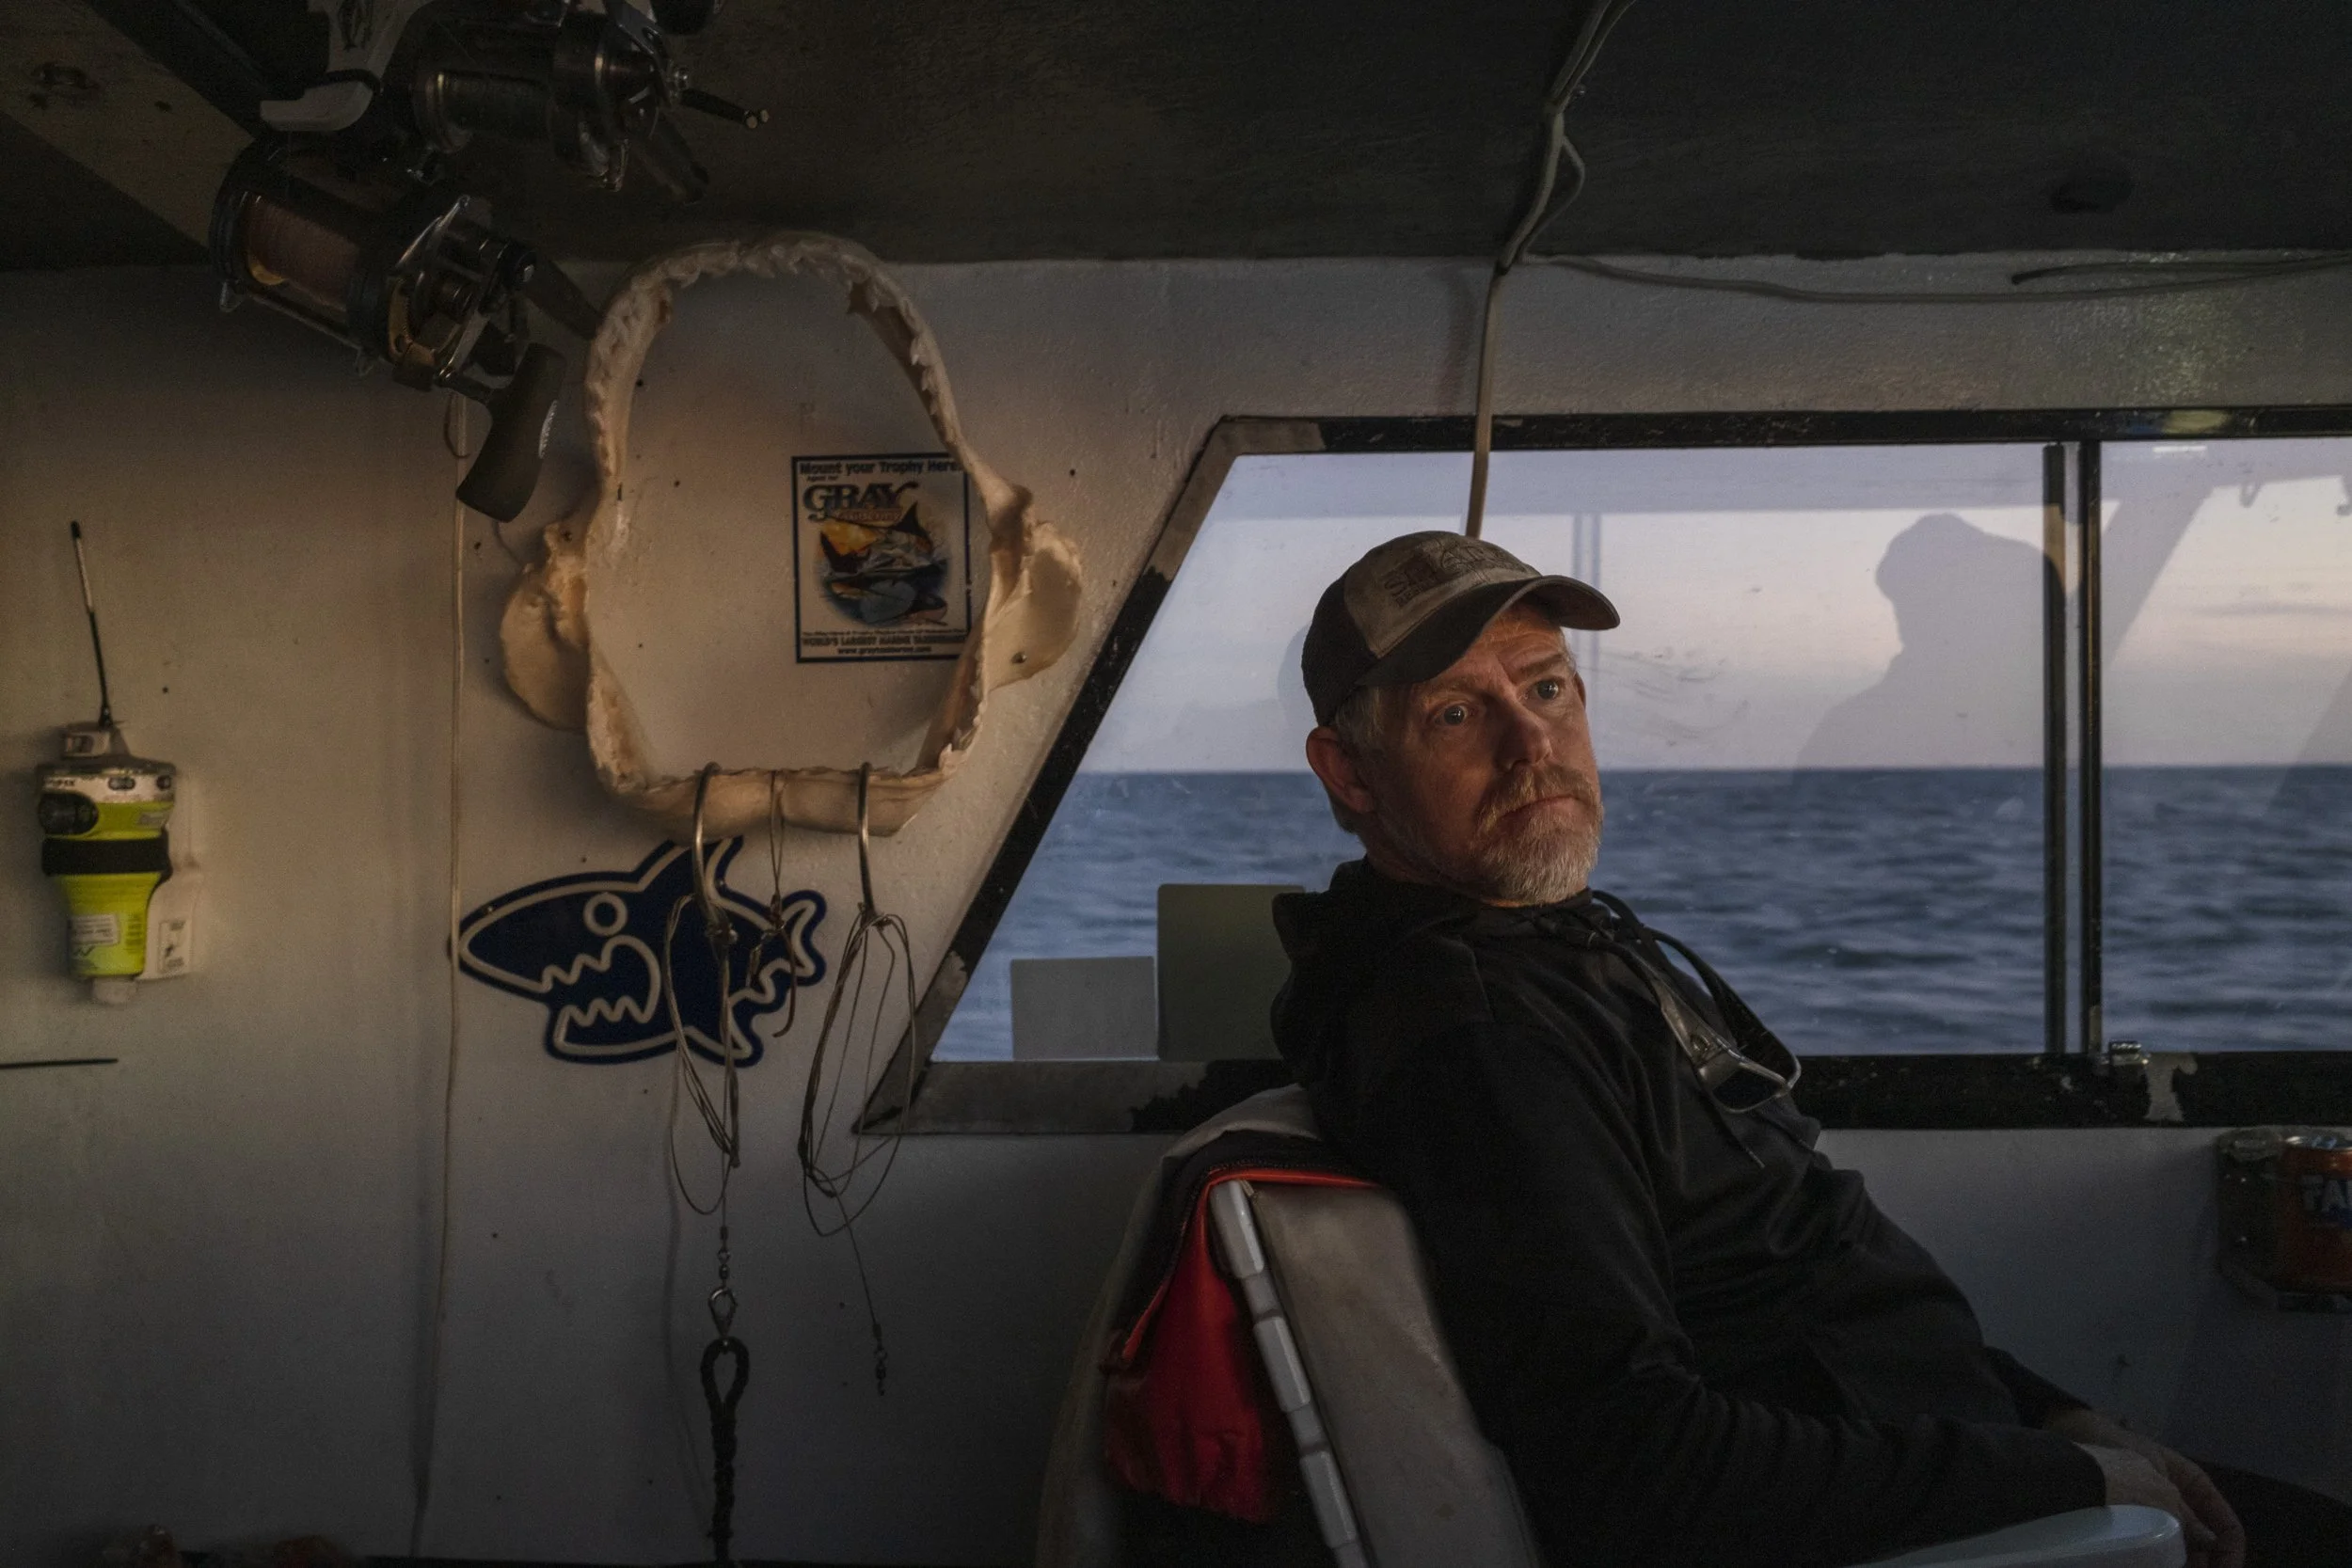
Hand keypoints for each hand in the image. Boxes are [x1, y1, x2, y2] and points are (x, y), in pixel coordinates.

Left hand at [2048, 1407, 2244, 1567]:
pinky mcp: (2129, 1520)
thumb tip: (2210, 1542)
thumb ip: (2187, 1518)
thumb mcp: (2160, 1492)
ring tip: (2170, 1566)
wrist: (2071, 1458)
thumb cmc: (2119, 1465)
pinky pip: (2151, 1542)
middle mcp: (2174, 1495)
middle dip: (2204, 1559)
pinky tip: (2153, 1564)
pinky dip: (2156, 1557)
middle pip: (2202, 1538)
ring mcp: (2151, 1507)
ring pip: (2177, 1543)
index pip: (2225, 1520)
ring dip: (2181, 1560)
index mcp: (2190, 1481)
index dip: (2231, 1549)